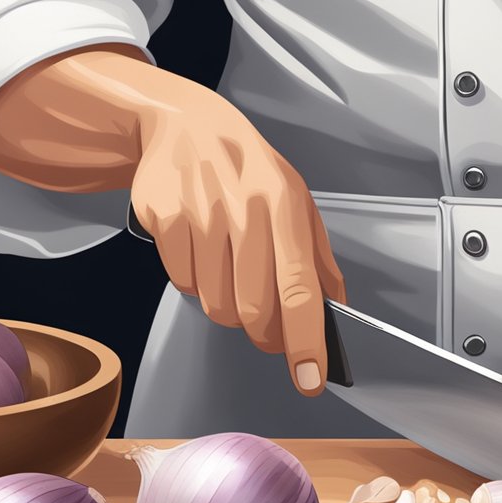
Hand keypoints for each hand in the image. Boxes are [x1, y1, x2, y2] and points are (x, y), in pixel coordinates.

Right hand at [0, 46, 345, 396]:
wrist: (185, 124)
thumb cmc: (250, 170)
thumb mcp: (298, 202)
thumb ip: (319, 259)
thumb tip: (337, 309)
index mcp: (286, 207)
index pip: (300, 289)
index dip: (305, 341)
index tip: (309, 378)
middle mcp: (245, 211)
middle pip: (252, 310)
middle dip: (263, 333)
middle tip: (266, 329)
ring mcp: (201, 215)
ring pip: (215, 304)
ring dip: (226, 304)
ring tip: (230, 269)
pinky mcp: (164, 219)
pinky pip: (183, 283)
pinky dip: (196, 280)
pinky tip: (201, 249)